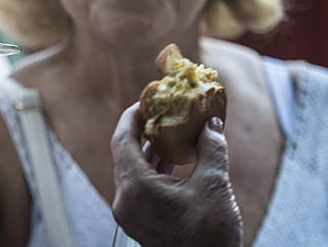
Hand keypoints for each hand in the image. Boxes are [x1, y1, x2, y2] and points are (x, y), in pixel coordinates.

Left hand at [110, 103, 241, 246]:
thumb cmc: (210, 237)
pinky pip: (137, 187)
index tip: (145, 102)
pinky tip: (171, 162)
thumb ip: (211, 148)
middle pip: (124, 154)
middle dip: (142, 132)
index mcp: (135, 187)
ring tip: (167, 135)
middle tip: (158, 115)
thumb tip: (211, 124)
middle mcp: (124, 200)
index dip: (132, 117)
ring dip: (148, 152)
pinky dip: (151, 171)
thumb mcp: (214, 185)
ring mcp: (129, 214)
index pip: (122, 139)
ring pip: (131, 171)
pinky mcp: (138, 222)